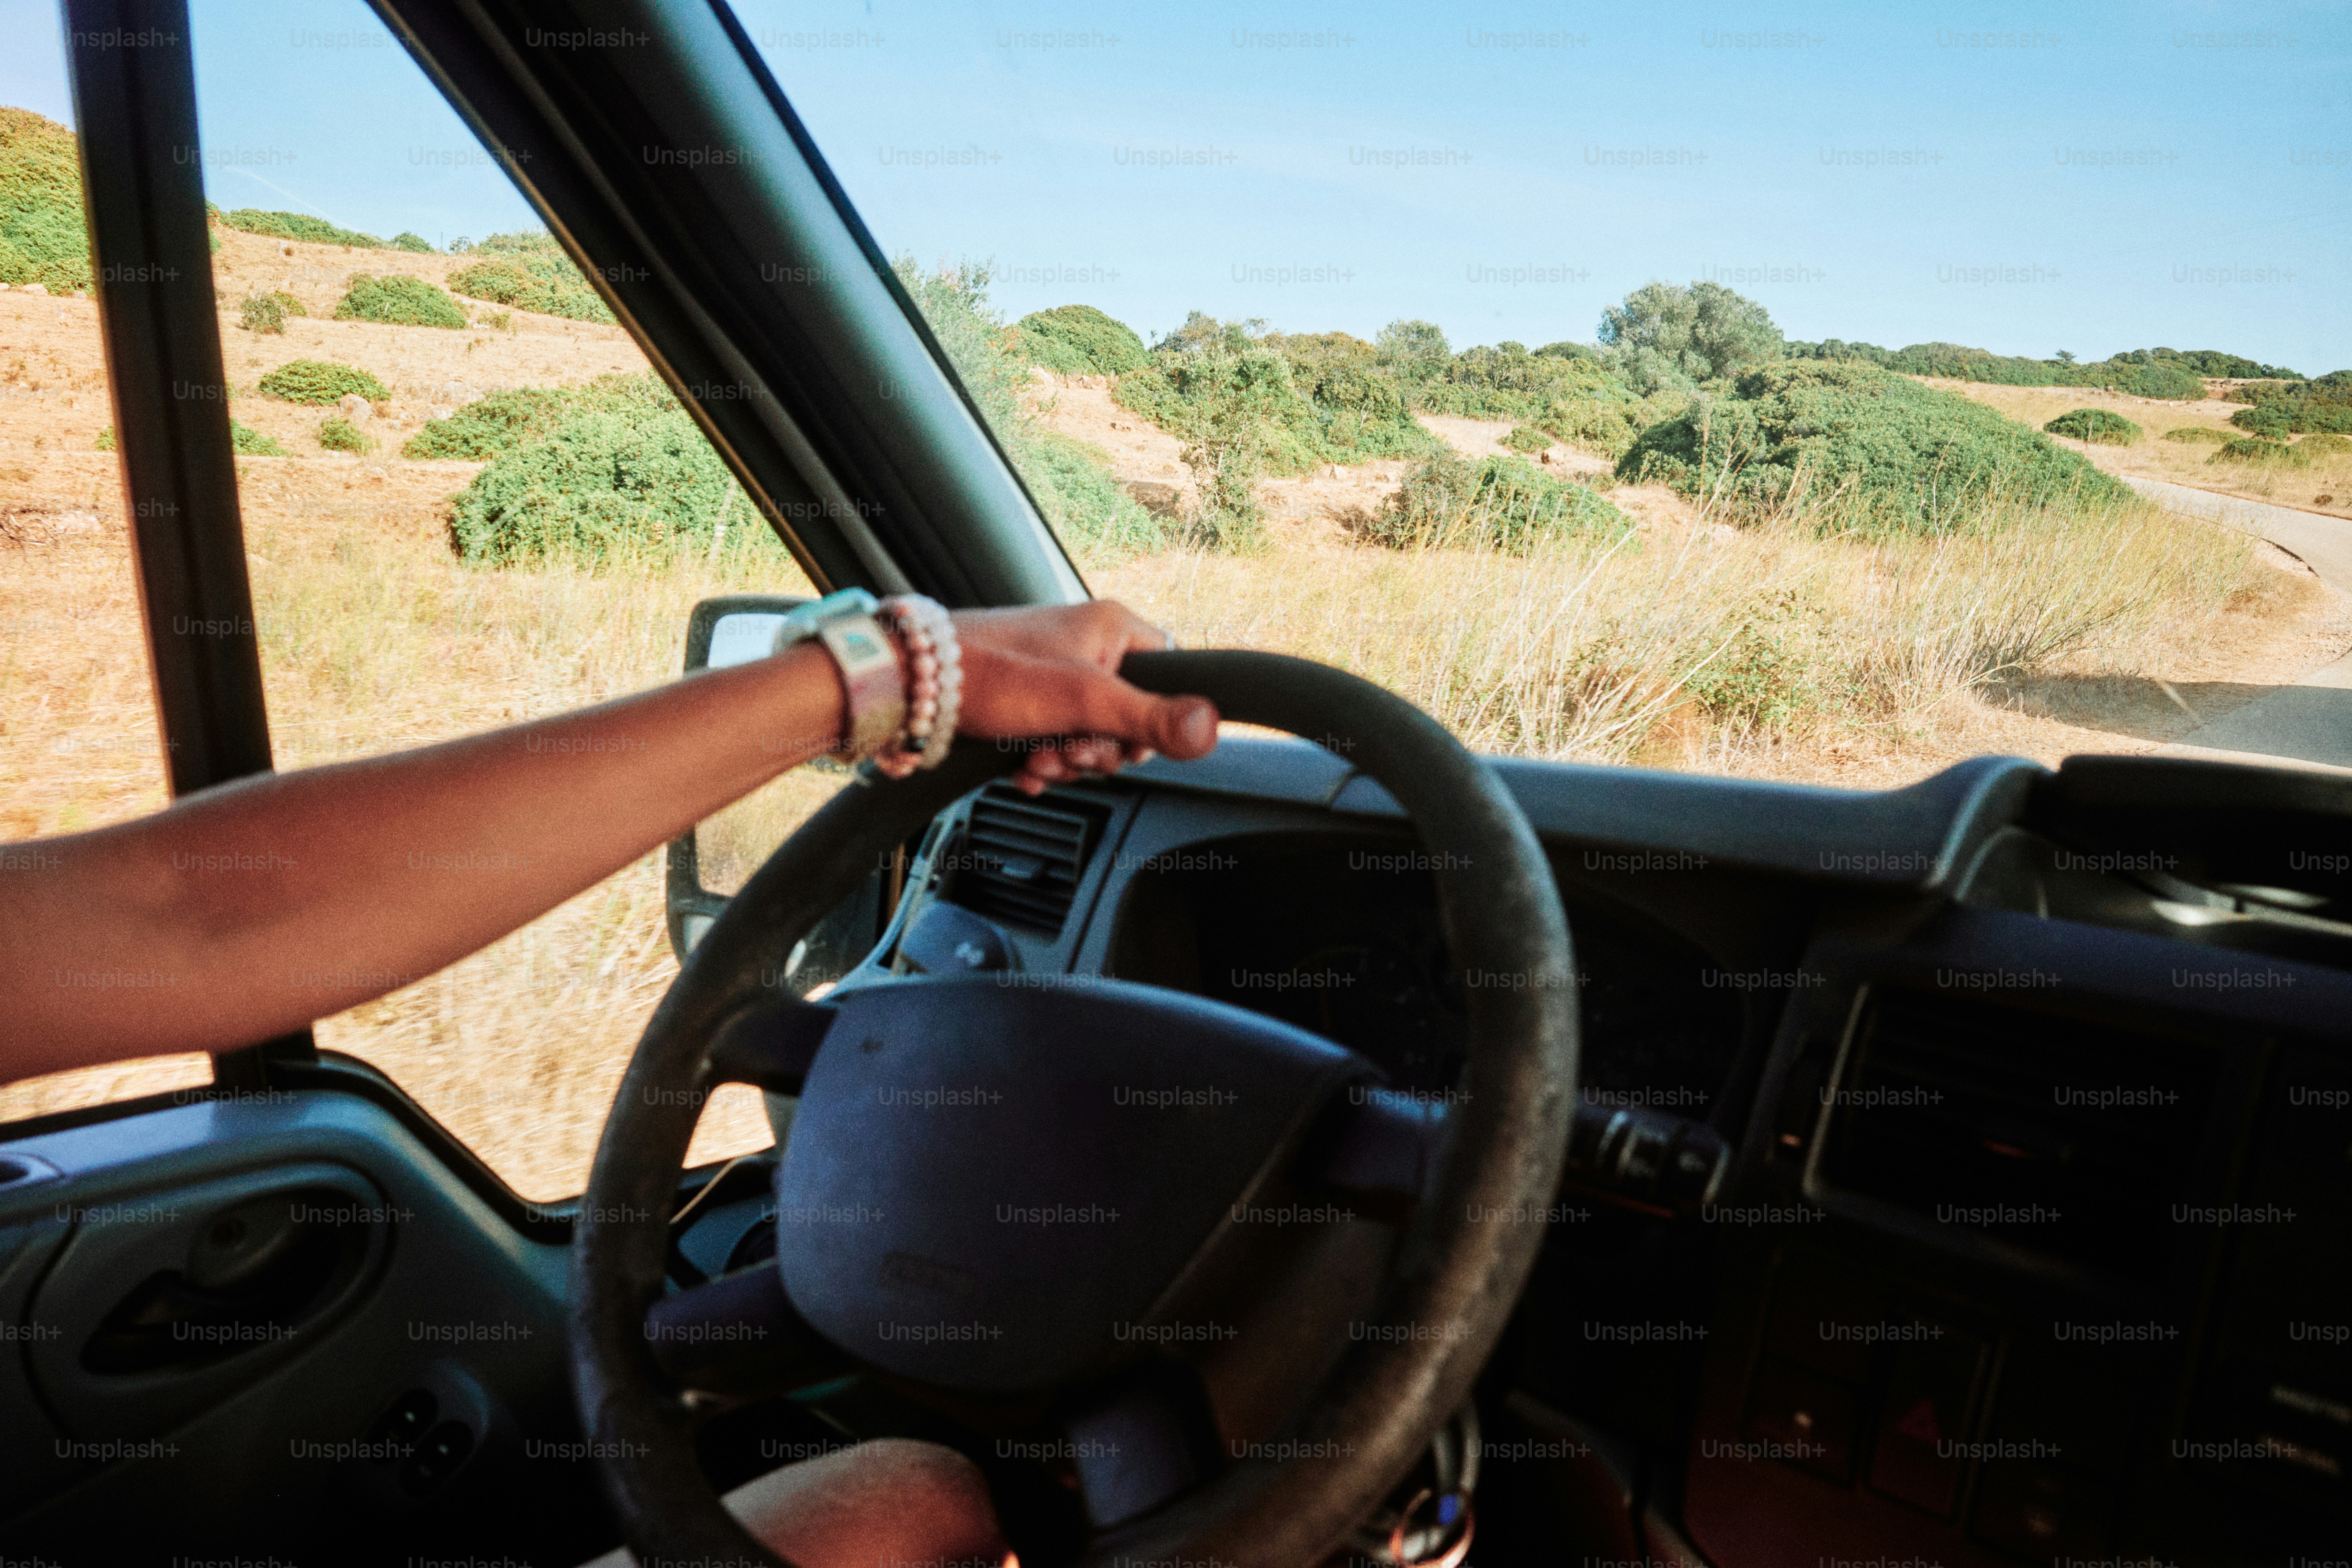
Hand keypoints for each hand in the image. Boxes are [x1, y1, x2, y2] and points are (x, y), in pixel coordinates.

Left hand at [949, 601, 1216, 793]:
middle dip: (1099, 750)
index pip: (1173, 673)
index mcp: (1112, 628)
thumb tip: (1212, 729)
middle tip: (1068, 750)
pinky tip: (1022, 770)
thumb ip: (1149, 717)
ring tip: (1035, 758)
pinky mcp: (1025, 705)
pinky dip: (1043, 765)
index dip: (1155, 718)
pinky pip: (1056, 745)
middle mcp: (1087, 647)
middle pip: (1130, 717)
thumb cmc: (990, 675)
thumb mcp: (1082, 700)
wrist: (910, 684)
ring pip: (1091, 737)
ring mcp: (1055, 677)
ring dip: (1067, 762)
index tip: (1126, 739)